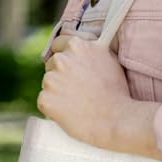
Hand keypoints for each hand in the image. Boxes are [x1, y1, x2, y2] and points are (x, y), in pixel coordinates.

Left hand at [37, 34, 161, 161]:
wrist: (116, 119)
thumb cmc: (117, 91)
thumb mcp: (109, 59)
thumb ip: (92, 48)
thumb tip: (86, 43)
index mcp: (76, 45)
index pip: (58, 44)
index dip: (64, 55)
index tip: (68, 65)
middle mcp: (61, 59)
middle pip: (51, 64)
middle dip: (60, 74)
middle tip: (76, 88)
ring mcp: (50, 79)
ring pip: (48, 83)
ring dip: (57, 91)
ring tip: (76, 102)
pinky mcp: (45, 99)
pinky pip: (44, 101)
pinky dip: (53, 107)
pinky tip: (69, 112)